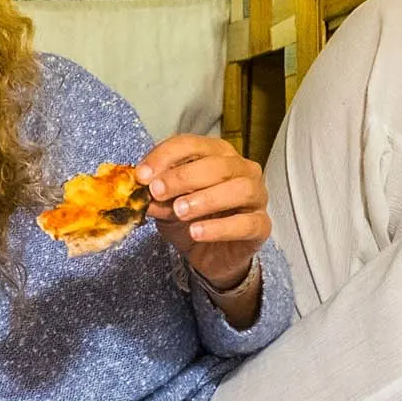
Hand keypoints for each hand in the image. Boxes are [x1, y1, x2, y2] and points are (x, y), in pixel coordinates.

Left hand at [138, 135, 268, 289]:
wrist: (209, 256)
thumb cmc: (191, 220)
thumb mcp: (166, 206)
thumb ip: (156, 196)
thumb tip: (139, 191)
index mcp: (216, 155)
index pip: (191, 144)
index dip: (165, 156)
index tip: (141, 176)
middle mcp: (241, 169)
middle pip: (217, 163)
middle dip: (183, 177)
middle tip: (157, 192)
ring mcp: (256, 196)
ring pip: (239, 189)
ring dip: (206, 198)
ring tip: (179, 211)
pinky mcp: (262, 225)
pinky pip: (246, 223)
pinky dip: (219, 227)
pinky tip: (196, 232)